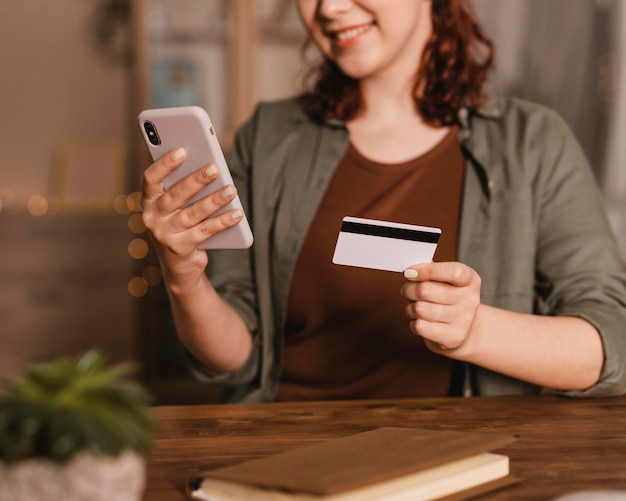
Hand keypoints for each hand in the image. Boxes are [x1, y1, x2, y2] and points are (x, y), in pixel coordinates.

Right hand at [141, 147, 243, 275]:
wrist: (179, 265)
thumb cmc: (180, 224)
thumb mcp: (177, 206)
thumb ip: (184, 188)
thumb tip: (209, 167)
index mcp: (149, 201)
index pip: (150, 179)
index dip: (165, 164)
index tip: (182, 150)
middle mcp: (152, 218)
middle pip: (175, 195)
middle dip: (197, 180)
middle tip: (215, 168)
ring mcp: (165, 235)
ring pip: (192, 213)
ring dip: (214, 200)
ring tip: (231, 189)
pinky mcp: (180, 249)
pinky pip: (205, 231)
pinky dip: (223, 221)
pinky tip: (237, 213)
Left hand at [401, 261, 480, 355]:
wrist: (462, 330)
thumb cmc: (447, 300)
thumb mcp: (445, 281)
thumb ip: (430, 272)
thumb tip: (411, 271)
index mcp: (470, 280)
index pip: (453, 272)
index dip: (427, 270)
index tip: (410, 272)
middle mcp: (470, 300)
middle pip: (425, 290)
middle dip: (409, 289)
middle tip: (408, 291)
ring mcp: (463, 320)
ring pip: (419, 309)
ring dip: (410, 308)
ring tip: (417, 308)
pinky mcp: (453, 338)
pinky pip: (419, 326)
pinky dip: (414, 323)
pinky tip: (422, 321)